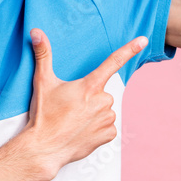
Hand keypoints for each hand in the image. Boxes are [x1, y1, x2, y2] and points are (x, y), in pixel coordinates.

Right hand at [20, 27, 146, 180]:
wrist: (44, 148)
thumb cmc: (44, 115)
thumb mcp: (42, 82)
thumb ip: (43, 54)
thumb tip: (36, 32)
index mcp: (90, 85)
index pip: (113, 61)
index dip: (129, 49)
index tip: (143, 40)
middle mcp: (103, 101)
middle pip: (101, 92)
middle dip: (89, 97)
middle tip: (70, 107)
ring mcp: (107, 119)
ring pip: (105, 110)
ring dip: (94, 113)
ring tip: (74, 121)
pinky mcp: (109, 135)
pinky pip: (107, 126)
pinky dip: (97, 128)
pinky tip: (82, 130)